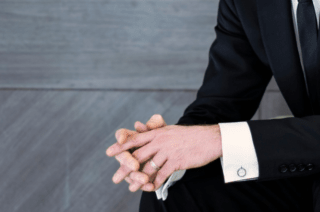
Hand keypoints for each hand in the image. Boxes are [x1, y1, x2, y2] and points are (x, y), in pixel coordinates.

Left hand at [107, 124, 222, 190]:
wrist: (210, 138)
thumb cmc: (191, 136)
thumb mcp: (172, 131)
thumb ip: (157, 134)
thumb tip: (143, 130)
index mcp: (158, 133)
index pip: (135, 139)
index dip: (121, 146)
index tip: (109, 152)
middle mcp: (160, 141)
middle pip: (138, 156)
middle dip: (125, 169)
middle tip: (116, 178)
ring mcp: (168, 151)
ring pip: (148, 168)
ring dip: (138, 180)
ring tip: (131, 188)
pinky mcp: (177, 161)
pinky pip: (162, 174)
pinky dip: (155, 183)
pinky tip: (150, 188)